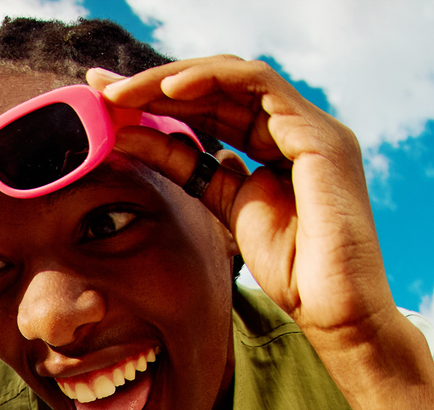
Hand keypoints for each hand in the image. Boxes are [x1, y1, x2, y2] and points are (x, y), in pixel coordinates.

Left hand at [95, 58, 400, 353]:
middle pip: (218, 86)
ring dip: (174, 78)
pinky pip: (259, 86)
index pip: (213, 106)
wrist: (334, 307)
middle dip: (156, 83)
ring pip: (233, 76)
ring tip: (125, 91)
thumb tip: (134, 137)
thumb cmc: (292, 272)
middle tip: (99, 86)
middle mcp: (297, 127)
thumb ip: (188, 169)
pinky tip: (170, 90)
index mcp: (279, 144)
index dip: (159, 101)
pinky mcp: (318, 135)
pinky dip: (213, 80)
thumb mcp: (223, 207)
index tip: (106, 103)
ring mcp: (311, 127)